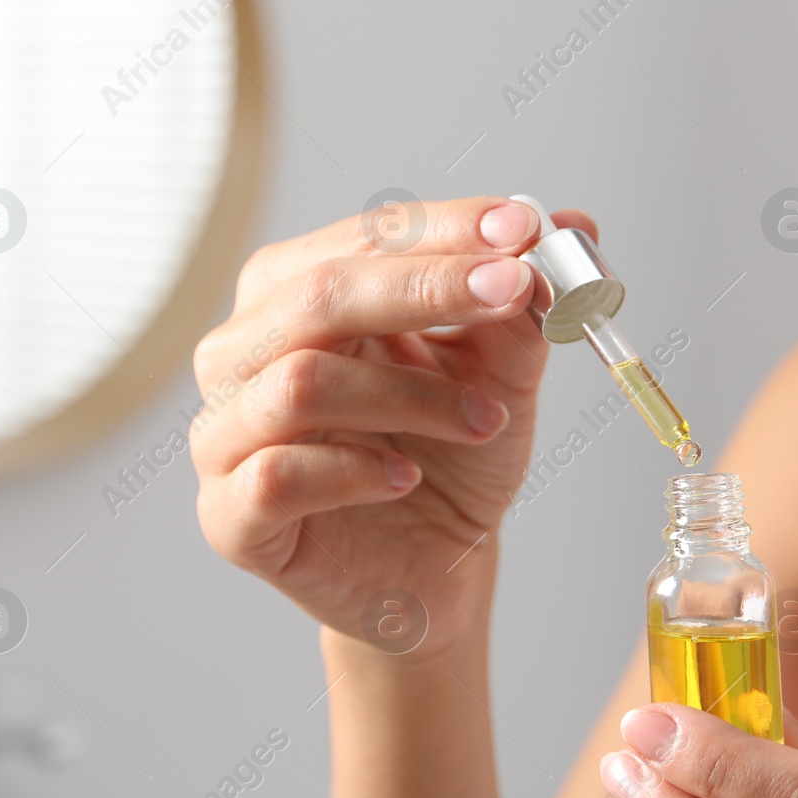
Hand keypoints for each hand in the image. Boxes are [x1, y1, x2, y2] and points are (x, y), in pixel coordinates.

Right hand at [191, 196, 595, 655]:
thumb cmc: (452, 460)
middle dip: (426, 287)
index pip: (362, 239)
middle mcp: (244, 353)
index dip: (443, 228)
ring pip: (299, 383)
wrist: (437, 569)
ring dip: (411, 395)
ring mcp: (226, 435)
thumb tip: (571, 229)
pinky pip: (277, 475)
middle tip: (514, 292)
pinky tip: (405, 478)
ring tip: (485, 421)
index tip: (522, 229)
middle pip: (318, 295)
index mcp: (296, 296)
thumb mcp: (500, 375)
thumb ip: (521, 307)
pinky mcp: (229, 517)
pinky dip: (353, 472)